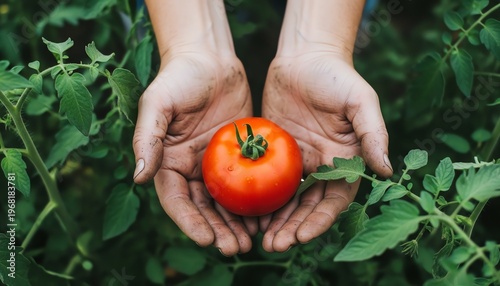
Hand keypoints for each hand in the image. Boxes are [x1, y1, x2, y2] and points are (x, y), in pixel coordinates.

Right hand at [132, 53, 253, 255]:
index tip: (207, 239)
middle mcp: (192, 169)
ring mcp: (217, 163)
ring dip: (238, 224)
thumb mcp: (157, 104)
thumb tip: (139, 177)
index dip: (190, 222)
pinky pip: (248, 182)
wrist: (209, 59)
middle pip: (204, 209)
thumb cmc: (178, 77)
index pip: (177, 200)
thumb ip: (147, 138)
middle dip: (218, 231)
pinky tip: (269, 216)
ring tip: (254, 241)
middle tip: (237, 248)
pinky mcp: (240, 154)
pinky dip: (256, 201)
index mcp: (169, 162)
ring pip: (227, 202)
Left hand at [260, 52, 392, 251]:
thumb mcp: (360, 100)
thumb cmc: (337, 76)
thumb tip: (387, 171)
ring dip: (275, 220)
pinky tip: (246, 214)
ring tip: (260, 240)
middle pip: (307, 207)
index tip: (302, 236)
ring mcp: (297, 161)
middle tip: (274, 246)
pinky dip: (259, 198)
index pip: (334, 200)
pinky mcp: (274, 151)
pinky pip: (265, 179)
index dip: (320, 220)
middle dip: (293, 228)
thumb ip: (373, 133)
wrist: (305, 57)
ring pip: (286, 199)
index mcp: (345, 160)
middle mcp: (321, 166)